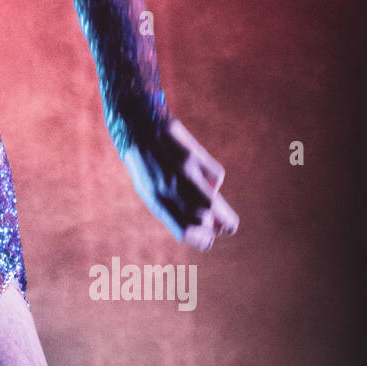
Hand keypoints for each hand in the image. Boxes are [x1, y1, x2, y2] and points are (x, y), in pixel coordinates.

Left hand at [122, 118, 239, 250]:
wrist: (138, 125)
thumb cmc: (144, 163)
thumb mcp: (149, 189)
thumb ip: (172, 208)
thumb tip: (203, 225)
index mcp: (155, 199)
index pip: (184, 231)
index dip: (201, 240)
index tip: (208, 240)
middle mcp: (169, 188)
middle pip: (203, 219)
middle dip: (216, 228)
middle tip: (223, 229)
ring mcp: (184, 172)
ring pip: (213, 202)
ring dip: (224, 213)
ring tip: (228, 219)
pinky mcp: (195, 155)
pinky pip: (216, 176)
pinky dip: (214, 180)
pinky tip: (206, 178)